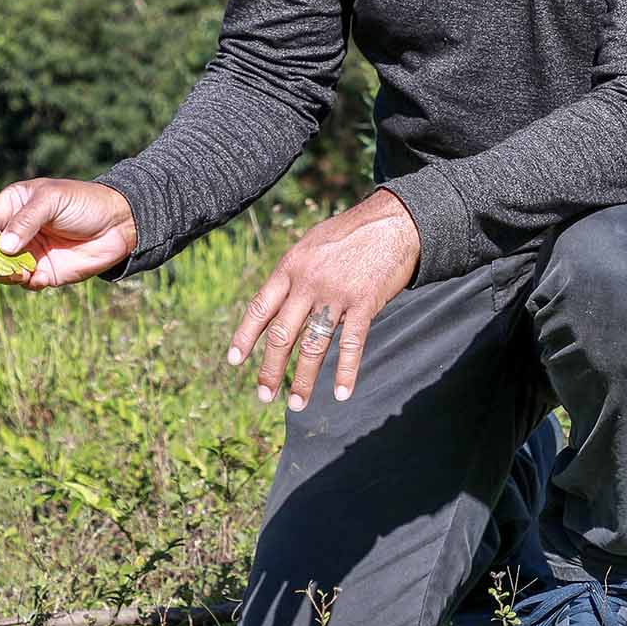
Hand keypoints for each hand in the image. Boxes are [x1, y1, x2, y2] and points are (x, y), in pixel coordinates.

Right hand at [0, 178, 137, 289]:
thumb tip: (3, 247)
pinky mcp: (45, 272)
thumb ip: (26, 221)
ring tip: (25, 273)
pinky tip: (42, 278)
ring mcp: (30, 252)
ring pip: (4, 270)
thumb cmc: (84, 203)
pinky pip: (26, 283)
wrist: (118, 224)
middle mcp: (17, 231)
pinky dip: (30, 283)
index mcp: (13, 205)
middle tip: (8, 266)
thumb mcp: (52, 201)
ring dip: (10, 275)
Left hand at [230, 189, 419, 407]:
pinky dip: (345, 371)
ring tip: (295, 404)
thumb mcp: (311, 245)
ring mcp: (335, 294)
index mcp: (290, 267)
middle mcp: (308, 282)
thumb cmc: (350, 234)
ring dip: (302, 379)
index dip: (244, 336)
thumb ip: (295, 274)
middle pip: (282, 334)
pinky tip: (341, 394)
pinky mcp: (364, 302)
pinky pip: (351, 343)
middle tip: (263, 395)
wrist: (392, 221)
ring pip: (313, 345)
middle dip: (270, 369)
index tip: (234, 361)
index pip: (260, 307)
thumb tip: (278, 303)